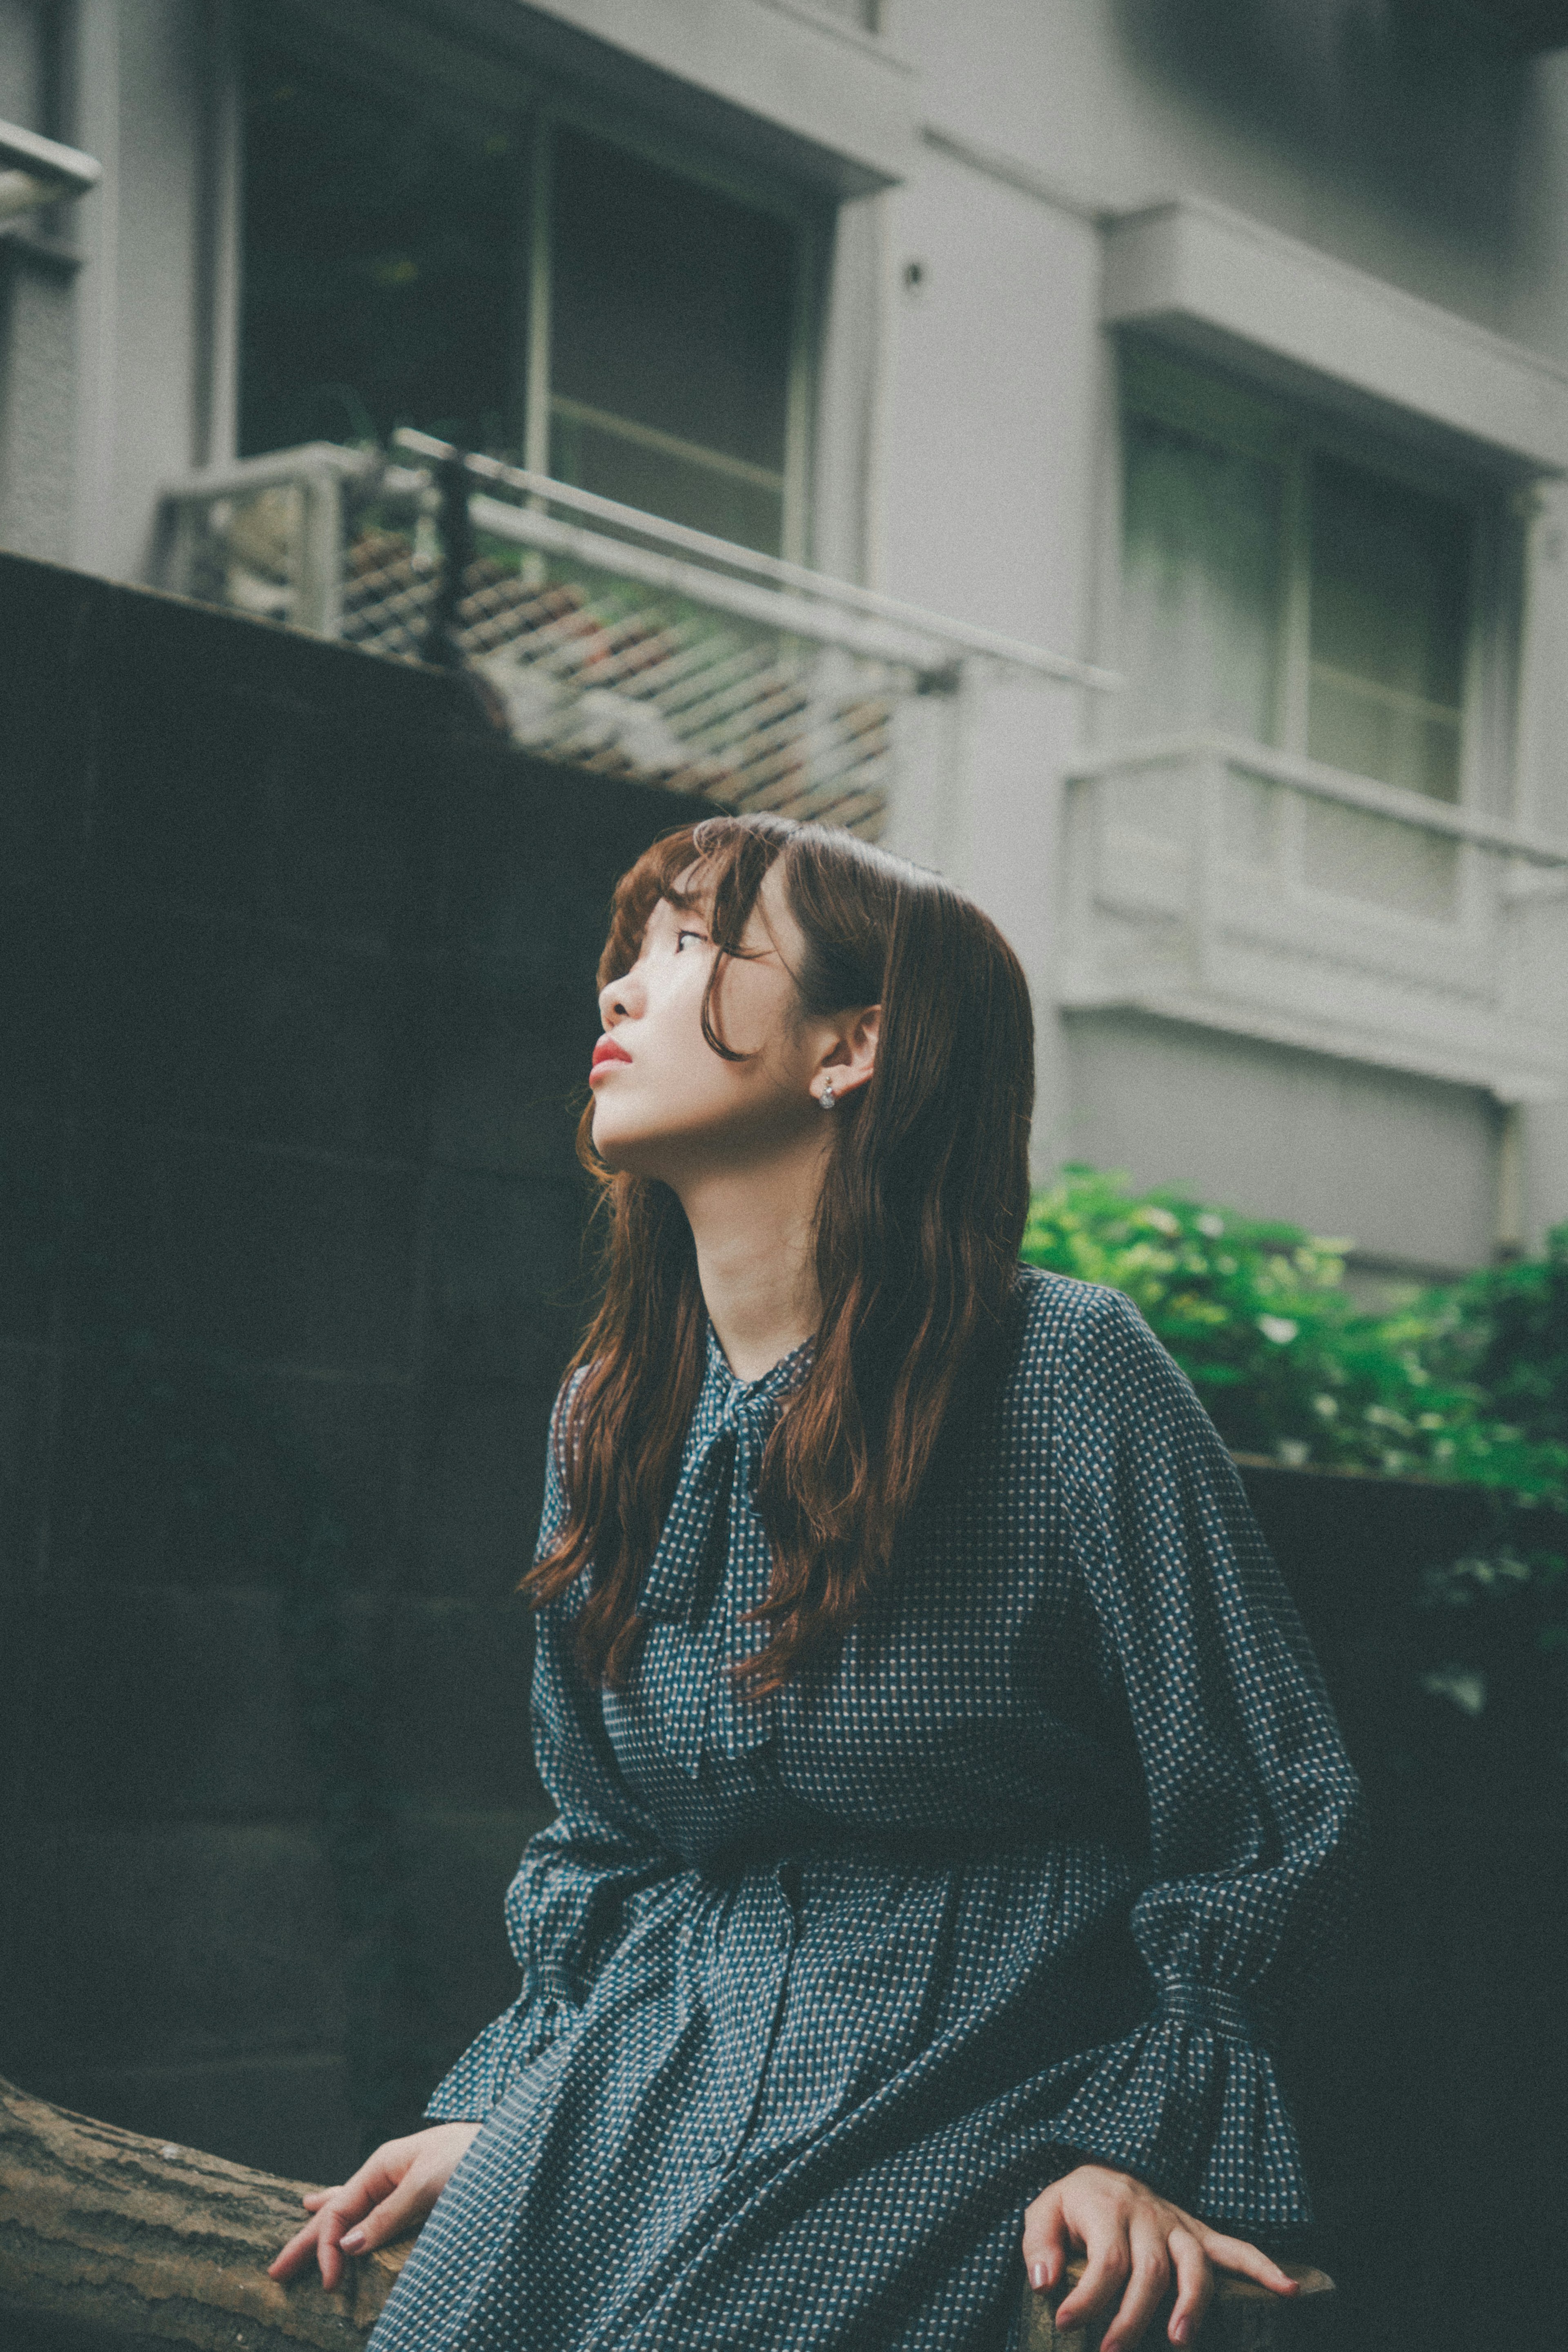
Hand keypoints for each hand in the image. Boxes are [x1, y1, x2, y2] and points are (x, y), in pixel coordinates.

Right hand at [268, 2122, 481, 2291]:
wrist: (514, 2146)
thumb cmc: (473, 2159)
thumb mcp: (428, 2185)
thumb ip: (388, 2216)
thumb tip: (349, 2245)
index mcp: (383, 2164)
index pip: (341, 2210)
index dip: (327, 2248)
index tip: (330, 2285)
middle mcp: (388, 2172)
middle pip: (338, 2210)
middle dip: (307, 2239)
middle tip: (274, 2272)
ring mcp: (402, 2181)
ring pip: (355, 2206)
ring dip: (330, 2223)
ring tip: (302, 2219)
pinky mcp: (420, 2194)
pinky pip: (378, 2207)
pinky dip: (357, 2212)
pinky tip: (351, 2212)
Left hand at [1021, 2164, 1297, 2349]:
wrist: (1103, 2170)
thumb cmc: (1073, 2204)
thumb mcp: (1043, 2213)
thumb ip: (1038, 2245)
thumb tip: (1043, 2282)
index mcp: (1108, 2209)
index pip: (1106, 2260)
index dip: (1088, 2298)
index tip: (1067, 2325)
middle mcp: (1148, 2214)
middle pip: (1150, 2270)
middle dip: (1134, 2318)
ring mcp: (1178, 2224)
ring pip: (1194, 2264)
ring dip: (1192, 2303)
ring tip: (1180, 2340)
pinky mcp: (1197, 2233)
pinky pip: (1234, 2248)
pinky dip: (1263, 2267)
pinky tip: (1288, 2289)